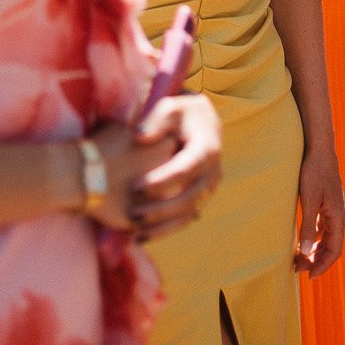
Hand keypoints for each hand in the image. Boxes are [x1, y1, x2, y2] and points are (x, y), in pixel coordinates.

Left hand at [126, 94, 222, 242]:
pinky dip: (165, 230)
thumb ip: (155, 120)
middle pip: (188, 197)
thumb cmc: (180, 112)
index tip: (135, 185)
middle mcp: (212, 172)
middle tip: (132, 213)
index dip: (161, 180)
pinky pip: (185, 219)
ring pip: (188, 214)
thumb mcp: (170, 107)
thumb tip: (141, 137)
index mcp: (207, 149)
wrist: (200, 120)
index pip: (184, 169)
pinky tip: (141, 236)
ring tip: (135, 231)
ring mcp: (208, 188)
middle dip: (159, 208)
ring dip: (162, 225)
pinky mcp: (200, 198)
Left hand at [295, 146, 344, 276]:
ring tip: (298, 259)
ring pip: (328, 238)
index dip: (322, 265)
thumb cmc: (314, 172)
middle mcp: (340, 216)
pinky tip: (303, 241)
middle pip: (331, 247)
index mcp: (338, 217)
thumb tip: (304, 252)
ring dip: (315, 250)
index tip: (308, 276)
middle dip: (316, 260)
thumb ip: (307, 226)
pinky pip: (324, 228)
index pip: (334, 251)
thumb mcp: (308, 200)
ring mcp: (335, 210)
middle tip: (297, 269)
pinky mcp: (329, 204)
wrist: (320, 149)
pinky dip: (315, 238)